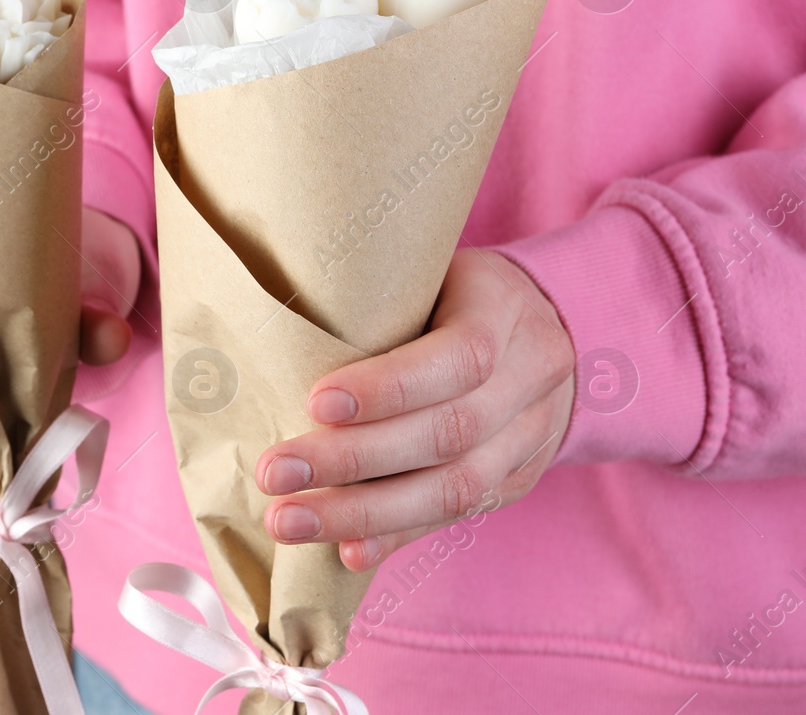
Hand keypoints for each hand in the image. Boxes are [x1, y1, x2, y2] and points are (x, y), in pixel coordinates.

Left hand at [255, 248, 575, 570]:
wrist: (549, 325)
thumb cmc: (451, 291)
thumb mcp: (428, 273)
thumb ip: (379, 306)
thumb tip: (278, 348)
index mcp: (504, 311)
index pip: (459, 358)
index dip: (389, 388)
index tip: (316, 404)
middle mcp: (530, 378)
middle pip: (449, 432)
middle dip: (353, 460)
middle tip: (276, 473)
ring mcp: (530, 436)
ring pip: (455, 488)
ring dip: (364, 513)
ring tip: (291, 521)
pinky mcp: (517, 480)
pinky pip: (457, 516)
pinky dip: (397, 536)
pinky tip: (346, 552)